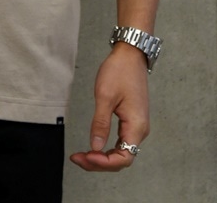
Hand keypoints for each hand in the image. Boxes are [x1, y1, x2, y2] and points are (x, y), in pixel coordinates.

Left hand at [69, 43, 148, 171]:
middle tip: (77, 158)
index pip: (123, 158)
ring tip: (82, 155)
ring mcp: (136, 125)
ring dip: (102, 157)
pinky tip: (94, 147)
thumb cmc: (120, 71)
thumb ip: (100, 123)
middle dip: (99, 162)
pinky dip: (107, 147)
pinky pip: (120, 141)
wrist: (130, 54)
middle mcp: (140, 129)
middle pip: (122, 158)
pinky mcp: (132, 120)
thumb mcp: (105, 96)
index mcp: (136, 126)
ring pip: (121, 151)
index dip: (104, 162)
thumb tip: (95, 147)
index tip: (86, 155)